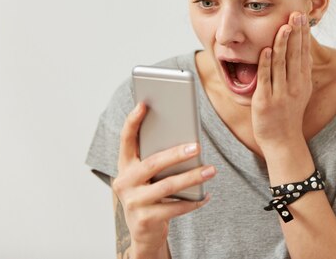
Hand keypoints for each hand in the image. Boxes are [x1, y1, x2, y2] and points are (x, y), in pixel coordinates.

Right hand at [112, 102, 215, 256]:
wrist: (143, 232)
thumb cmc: (150, 194)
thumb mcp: (148, 176)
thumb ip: (158, 158)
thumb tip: (187, 140)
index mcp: (124, 165)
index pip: (126, 139)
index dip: (133, 121)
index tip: (143, 104)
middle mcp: (124, 182)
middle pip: (153, 163)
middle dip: (176, 154)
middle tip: (197, 146)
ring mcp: (133, 202)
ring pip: (167, 186)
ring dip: (192, 177)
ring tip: (211, 170)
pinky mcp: (145, 219)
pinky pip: (175, 208)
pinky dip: (193, 201)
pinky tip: (206, 195)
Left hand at [251, 12, 312, 148]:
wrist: (283, 141)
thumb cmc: (289, 115)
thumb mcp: (301, 92)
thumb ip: (300, 72)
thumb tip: (303, 51)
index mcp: (303, 82)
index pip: (303, 53)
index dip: (303, 34)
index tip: (301, 17)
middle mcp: (294, 86)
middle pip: (295, 55)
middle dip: (295, 33)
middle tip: (296, 14)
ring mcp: (280, 93)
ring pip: (281, 64)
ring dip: (281, 44)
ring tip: (283, 26)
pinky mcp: (265, 101)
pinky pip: (265, 79)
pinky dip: (265, 64)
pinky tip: (265, 50)